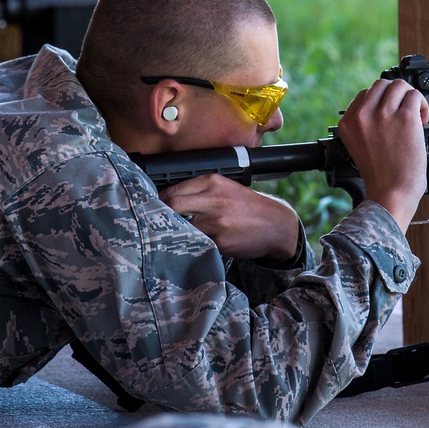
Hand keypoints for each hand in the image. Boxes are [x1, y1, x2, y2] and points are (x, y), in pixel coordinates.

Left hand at [160, 174, 299, 261]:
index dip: (158, 202)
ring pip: (181, 227)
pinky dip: (192, 246)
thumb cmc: (247, 208)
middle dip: (161, 217)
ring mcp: (217, 221)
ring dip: (175, 234)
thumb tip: (166, 200)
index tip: (152, 210)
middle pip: (172, 206)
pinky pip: (197, 243)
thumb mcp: (226, 189)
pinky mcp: (221, 241)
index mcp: (213, 182)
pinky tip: (195, 246)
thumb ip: (199, 191)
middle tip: (156, 225)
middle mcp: (214, 199)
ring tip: (173, 238)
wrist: (276, 225)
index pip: (173, 190)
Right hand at [337, 78, 428, 230]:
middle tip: (404, 111)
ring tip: (414, 115)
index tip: (390, 113)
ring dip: (410, 98)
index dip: (381, 102)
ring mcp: (383, 115)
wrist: (391, 192)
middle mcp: (363, 116)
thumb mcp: (359, 145)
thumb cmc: (380, 175)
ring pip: (399, 86)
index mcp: (348, 123)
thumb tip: (383, 105)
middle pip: (380, 85)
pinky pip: (415, 96)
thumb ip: (365, 124)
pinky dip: (422, 105)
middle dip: (395, 96)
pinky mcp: (404, 117)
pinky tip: (421, 121)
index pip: (364, 95)